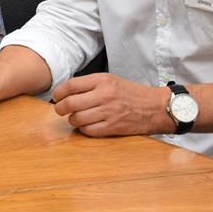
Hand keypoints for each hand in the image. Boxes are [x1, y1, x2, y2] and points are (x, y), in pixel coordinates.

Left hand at [52, 73, 169, 136]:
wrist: (155, 107)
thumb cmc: (131, 93)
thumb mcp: (111, 80)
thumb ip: (90, 84)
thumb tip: (66, 91)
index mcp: (102, 80)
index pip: (71, 86)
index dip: (59, 93)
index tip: (57, 97)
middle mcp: (104, 95)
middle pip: (71, 103)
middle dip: (60, 108)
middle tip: (60, 110)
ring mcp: (109, 112)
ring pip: (78, 118)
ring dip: (72, 120)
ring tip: (75, 118)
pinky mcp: (113, 127)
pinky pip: (89, 130)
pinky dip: (84, 129)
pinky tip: (86, 125)